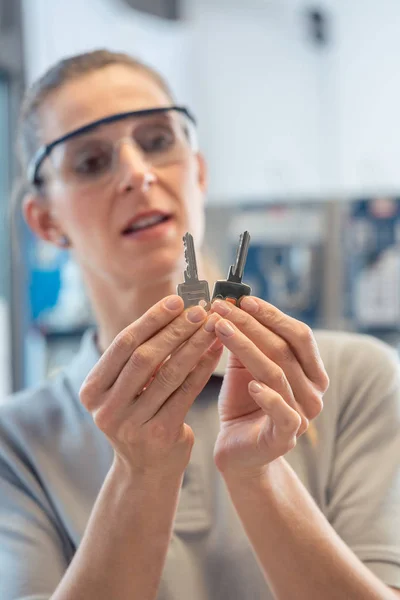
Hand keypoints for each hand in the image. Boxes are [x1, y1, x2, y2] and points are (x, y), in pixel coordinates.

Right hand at [80, 296, 222, 477]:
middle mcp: (106, 408)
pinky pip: (186, 392)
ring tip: (212, 326)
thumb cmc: (138, 416)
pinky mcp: (160, 435)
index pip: (122, 345)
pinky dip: (202, 368)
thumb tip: (173, 308)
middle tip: (199, 310)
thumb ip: (138, 357)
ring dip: (194, 345)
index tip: (176, 300)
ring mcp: (132, 425)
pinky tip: (215, 351)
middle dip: (175, 329)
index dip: (151, 319)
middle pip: (144, 357)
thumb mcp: (126, 389)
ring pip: (168, 373)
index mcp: (92, 390)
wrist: (146, 470)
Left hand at [210, 297, 328, 477]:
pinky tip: (250, 385)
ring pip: (276, 374)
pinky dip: (268, 397)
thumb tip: (232, 304)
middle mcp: (313, 392)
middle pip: (284, 349)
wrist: (238, 449)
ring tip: (220, 329)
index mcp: (311, 371)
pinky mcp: (285, 437)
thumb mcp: (245, 366)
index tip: (242, 299)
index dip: (271, 314)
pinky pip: (282, 413)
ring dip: (246, 347)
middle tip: (222, 308)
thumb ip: (247, 340)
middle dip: (251, 324)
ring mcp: (303, 415)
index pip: (298, 334)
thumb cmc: (243, 402)